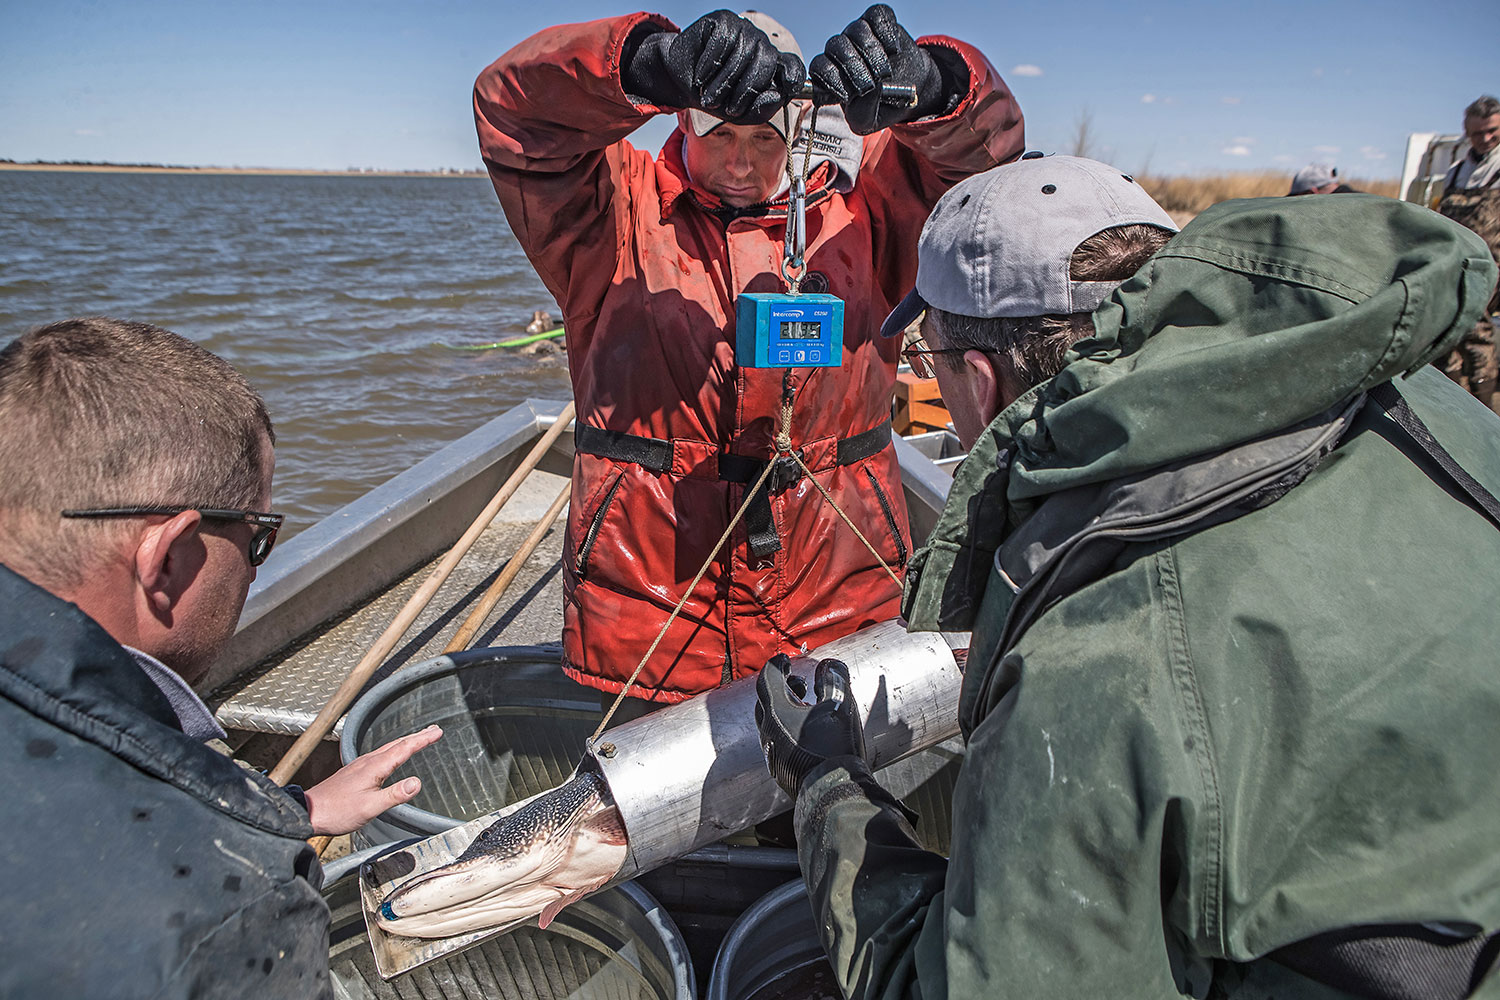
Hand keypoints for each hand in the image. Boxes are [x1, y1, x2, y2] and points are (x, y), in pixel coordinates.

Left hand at [301, 725, 442, 836]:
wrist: (309, 812)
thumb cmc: (338, 812)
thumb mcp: (370, 808)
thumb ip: (395, 795)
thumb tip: (418, 782)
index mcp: (375, 767)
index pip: (404, 749)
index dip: (423, 740)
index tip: (438, 732)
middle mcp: (367, 761)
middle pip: (397, 744)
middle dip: (417, 736)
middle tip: (434, 730)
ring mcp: (359, 764)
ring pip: (388, 748)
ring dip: (405, 742)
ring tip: (418, 739)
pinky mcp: (354, 771)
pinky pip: (379, 754)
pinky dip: (393, 749)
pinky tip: (391, 755)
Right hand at [623, 10, 805, 124]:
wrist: (681, 82)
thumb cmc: (715, 96)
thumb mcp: (741, 113)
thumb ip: (762, 109)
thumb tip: (778, 96)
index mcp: (771, 67)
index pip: (793, 66)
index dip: (793, 77)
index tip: (787, 88)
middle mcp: (761, 44)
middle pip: (767, 61)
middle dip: (746, 90)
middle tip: (728, 109)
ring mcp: (744, 30)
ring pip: (743, 53)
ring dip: (723, 82)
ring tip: (709, 96)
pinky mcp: (725, 20)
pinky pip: (723, 41)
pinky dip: (710, 64)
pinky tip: (701, 75)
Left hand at [755, 655, 866, 798]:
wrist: (833, 792)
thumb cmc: (834, 749)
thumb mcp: (840, 707)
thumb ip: (833, 680)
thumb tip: (829, 665)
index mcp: (777, 713)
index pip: (767, 679)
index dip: (777, 665)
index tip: (786, 661)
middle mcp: (768, 732)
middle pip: (764, 701)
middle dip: (780, 688)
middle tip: (799, 684)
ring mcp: (772, 753)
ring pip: (769, 723)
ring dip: (784, 711)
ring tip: (806, 709)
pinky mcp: (779, 769)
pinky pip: (776, 742)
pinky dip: (787, 730)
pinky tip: (807, 735)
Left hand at [808, 4, 946, 133]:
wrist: (911, 87)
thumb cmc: (883, 104)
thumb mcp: (869, 121)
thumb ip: (860, 113)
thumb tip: (868, 90)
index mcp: (832, 75)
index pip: (819, 68)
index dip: (831, 79)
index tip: (848, 94)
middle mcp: (841, 51)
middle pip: (835, 47)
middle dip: (853, 69)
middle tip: (869, 85)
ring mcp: (858, 33)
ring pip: (856, 31)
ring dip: (872, 54)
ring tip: (885, 73)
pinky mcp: (877, 20)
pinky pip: (876, 16)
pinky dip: (885, 32)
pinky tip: (893, 50)